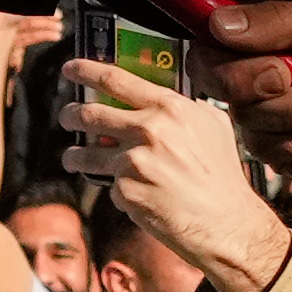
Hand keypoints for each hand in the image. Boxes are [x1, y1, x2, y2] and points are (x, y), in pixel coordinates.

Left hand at [60, 61, 291, 291]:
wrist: (224, 222)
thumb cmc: (222, 175)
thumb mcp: (214, 126)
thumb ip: (187, 107)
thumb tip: (164, 98)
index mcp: (169, 108)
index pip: (116, 79)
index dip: (86, 70)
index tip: (70, 68)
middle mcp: (147, 130)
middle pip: (89, 114)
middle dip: (70, 114)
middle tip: (67, 116)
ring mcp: (132, 162)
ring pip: (85, 154)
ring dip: (74, 155)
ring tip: (73, 158)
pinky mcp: (125, 192)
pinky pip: (110, 186)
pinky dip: (117, 189)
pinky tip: (132, 194)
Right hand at [191, 0, 291, 191]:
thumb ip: (281, 19)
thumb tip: (217, 22)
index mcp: (276, 30)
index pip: (215, 41)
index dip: (227, 57)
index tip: (275, 66)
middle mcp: (267, 70)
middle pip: (224, 85)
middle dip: (274, 90)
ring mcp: (277, 114)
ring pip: (251, 124)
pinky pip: (276, 155)